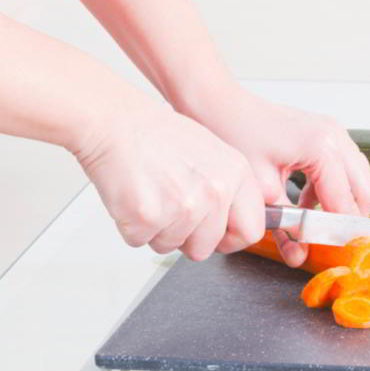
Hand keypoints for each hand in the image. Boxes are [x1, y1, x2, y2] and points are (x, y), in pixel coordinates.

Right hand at [73, 99, 265, 259]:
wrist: (117, 123)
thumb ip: (229, 189)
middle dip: (186, 237)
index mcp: (236, 175)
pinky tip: (134, 197)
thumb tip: (236, 221)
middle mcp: (215, 192)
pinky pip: (141, 242)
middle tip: (171, 208)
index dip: (229, 238)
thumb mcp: (213, 154)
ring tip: (151, 194)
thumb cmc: (158, 135)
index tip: (217, 236)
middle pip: (206, 247)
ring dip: (157, 230)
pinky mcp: (148, 218)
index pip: (251, 230)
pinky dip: (132, 226)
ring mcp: (183, 207)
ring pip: (171, 246)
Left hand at [184, 86, 369, 266]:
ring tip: (313, 222)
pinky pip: (346, 169)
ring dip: (341, 204)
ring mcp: (334, 133)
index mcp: (322, 149)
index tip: (334, 254)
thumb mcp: (260, 188)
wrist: (221, 105)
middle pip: (366, 193)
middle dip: (348, 220)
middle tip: (327, 242)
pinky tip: (305, 202)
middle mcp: (336, 138)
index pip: (346, 204)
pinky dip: (332, 190)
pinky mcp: (327, 134)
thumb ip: (285, 223)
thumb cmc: (235, 134)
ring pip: (360, 181)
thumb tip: (300, 253)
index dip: (339, 234)